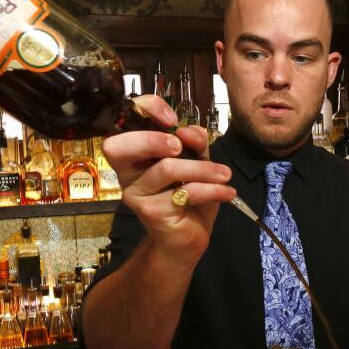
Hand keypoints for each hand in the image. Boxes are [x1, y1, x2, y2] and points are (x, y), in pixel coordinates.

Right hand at [101, 95, 235, 268]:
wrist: (188, 238)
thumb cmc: (189, 197)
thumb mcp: (196, 163)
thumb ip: (195, 144)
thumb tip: (190, 131)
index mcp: (135, 153)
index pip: (127, 119)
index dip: (147, 110)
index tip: (172, 119)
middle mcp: (128, 172)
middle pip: (121, 146)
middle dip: (154, 139)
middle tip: (181, 146)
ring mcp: (137, 193)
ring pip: (166, 168)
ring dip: (202, 169)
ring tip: (225, 175)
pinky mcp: (151, 212)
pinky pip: (185, 192)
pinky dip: (212, 190)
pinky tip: (226, 192)